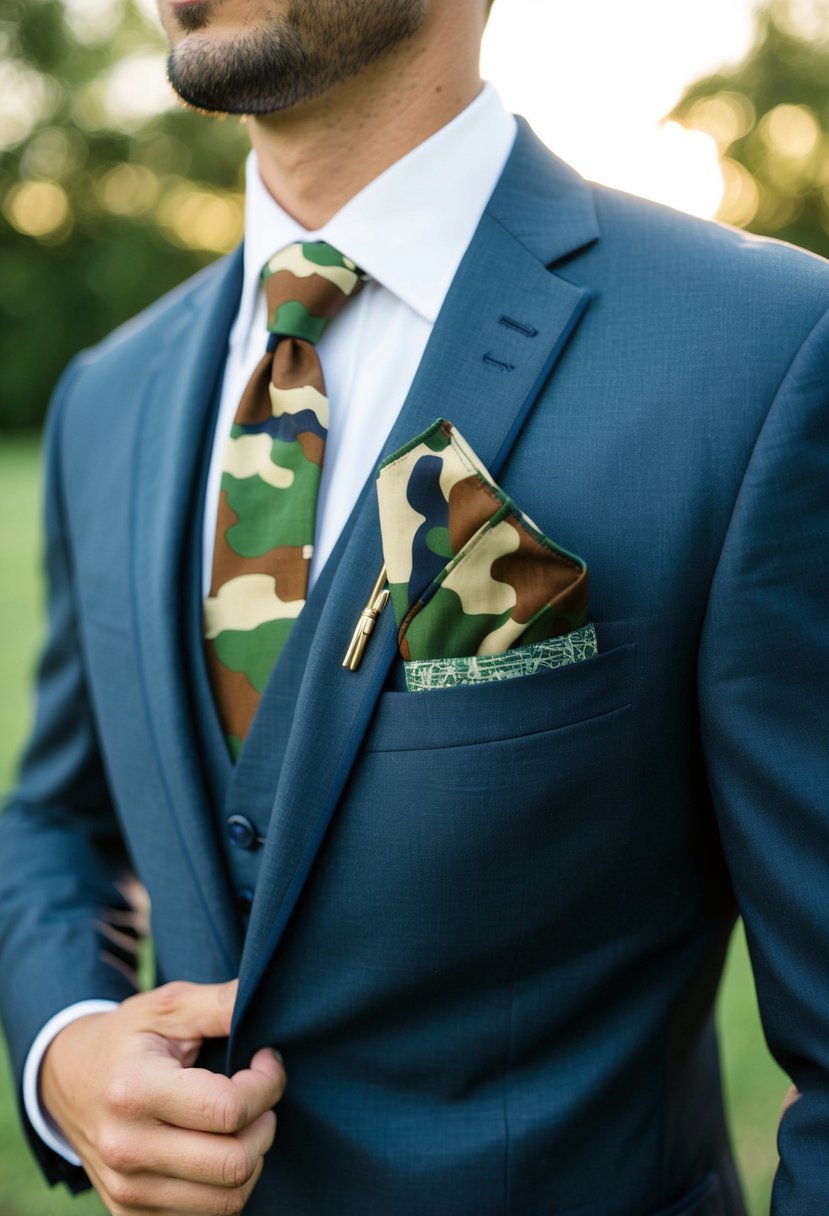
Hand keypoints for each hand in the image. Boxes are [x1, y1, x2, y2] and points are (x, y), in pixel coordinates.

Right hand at [40, 979, 285, 1214]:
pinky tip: (217, 1146)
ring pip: (227, 1199)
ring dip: (251, 1157)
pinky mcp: (129, 1212)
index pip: (229, 1110)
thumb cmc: (128, 1038)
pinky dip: (225, 1185)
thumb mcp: (168, 1006)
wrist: (68, 1080)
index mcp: (135, 1090)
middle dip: (265, 1124)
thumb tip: (265, 998)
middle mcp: (127, 1148)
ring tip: (241, 1120)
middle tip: (259, 1095)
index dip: (266, 1085)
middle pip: (234, 1164)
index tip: (266, 1060)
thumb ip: (220, 1003)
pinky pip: (205, 1214)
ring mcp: (126, 1189)